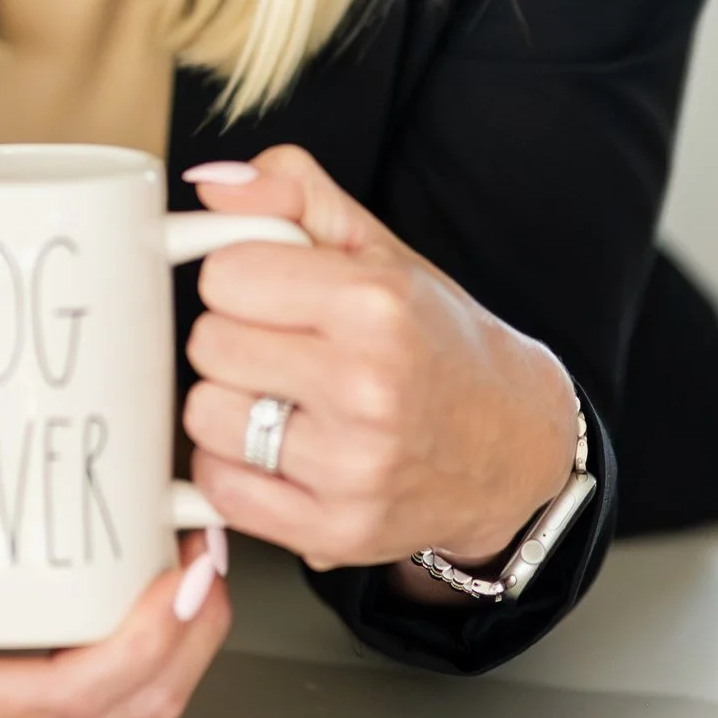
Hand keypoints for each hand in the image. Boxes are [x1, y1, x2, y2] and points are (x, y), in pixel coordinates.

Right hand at [0, 535, 229, 717]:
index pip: (82, 691)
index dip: (151, 637)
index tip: (184, 576)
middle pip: (136, 705)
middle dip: (192, 631)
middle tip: (209, 552)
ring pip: (136, 715)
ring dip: (182, 646)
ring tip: (196, 568)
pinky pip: (114, 713)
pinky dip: (152, 661)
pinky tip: (156, 606)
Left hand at [179, 147, 578, 599]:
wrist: (512, 446)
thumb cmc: (436, 342)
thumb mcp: (378, 249)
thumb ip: (292, 194)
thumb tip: (211, 186)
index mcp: (377, 305)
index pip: (224, 275)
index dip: (241, 278)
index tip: (272, 291)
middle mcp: (368, 387)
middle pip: (209, 345)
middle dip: (235, 339)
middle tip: (283, 348)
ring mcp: (353, 467)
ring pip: (205, 417)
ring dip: (231, 405)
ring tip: (283, 399)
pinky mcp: (337, 531)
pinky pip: (221, 490)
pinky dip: (235, 469)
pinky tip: (279, 450)